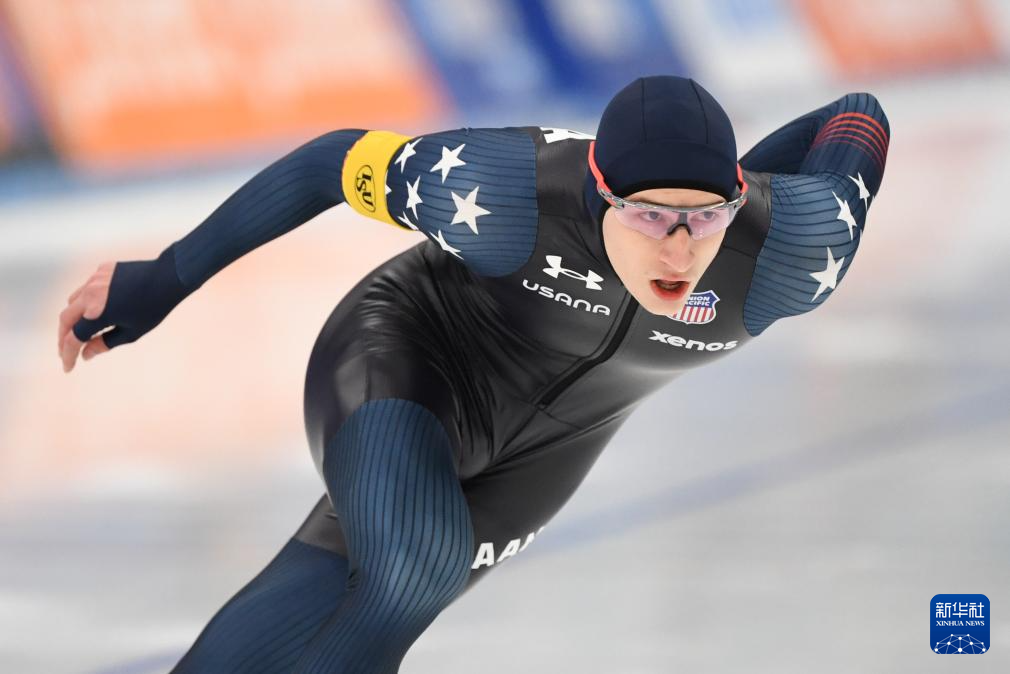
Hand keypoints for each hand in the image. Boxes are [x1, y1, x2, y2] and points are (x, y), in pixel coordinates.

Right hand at [56, 246, 190, 372]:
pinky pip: (86, 288)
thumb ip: (105, 344)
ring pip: (73, 301)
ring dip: (73, 318)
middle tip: (67, 351)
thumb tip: (85, 354)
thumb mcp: (131, 332)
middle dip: (63, 337)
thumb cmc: (154, 307)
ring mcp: (94, 280)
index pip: (73, 338)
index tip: (68, 367)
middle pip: (65, 319)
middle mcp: (90, 295)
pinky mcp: (101, 270)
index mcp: (97, 314)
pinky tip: (95, 309)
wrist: (167, 277)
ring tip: (80, 331)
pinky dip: (86, 301)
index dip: (68, 354)